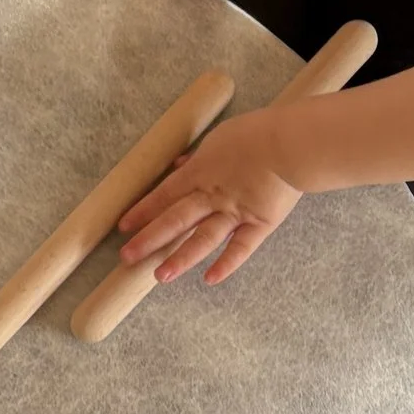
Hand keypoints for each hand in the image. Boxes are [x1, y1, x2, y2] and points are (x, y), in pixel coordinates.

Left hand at [114, 110, 303, 285]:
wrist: (291, 143)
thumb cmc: (256, 134)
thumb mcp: (218, 139)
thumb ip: (197, 157)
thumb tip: (178, 166)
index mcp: (199, 173)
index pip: (163, 195)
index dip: (142, 212)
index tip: (123, 227)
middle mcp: (212, 196)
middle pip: (175, 220)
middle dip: (149, 239)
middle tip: (127, 257)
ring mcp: (235, 212)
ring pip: (202, 238)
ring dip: (180, 258)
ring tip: (160, 276)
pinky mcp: (259, 223)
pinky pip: (241, 248)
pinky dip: (226, 264)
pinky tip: (210, 279)